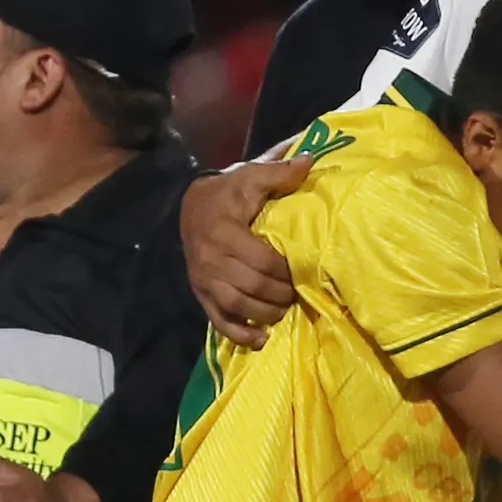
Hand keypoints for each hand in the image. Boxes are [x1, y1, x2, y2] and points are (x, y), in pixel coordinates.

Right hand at [183, 160, 307, 348]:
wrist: (191, 206)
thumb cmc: (228, 192)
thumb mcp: (250, 176)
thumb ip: (278, 172)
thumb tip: (310, 162)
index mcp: (225, 232)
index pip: (261, 260)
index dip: (285, 269)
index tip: (301, 268)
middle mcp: (211, 260)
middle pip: (253, 287)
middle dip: (280, 294)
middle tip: (298, 291)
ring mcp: (205, 281)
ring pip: (238, 307)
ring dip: (266, 314)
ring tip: (284, 310)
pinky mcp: (201, 294)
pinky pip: (219, 321)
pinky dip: (240, 335)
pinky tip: (262, 339)